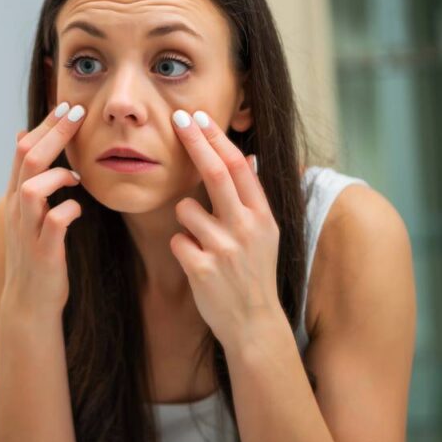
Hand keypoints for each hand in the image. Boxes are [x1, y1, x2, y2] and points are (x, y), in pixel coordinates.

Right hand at [2, 102, 85, 317]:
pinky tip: (80, 207)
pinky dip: (68, 209)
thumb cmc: (36, 253)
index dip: (46, 125)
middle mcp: (17, 209)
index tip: (69, 105)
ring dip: (57, 174)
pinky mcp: (43, 252)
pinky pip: (55, 222)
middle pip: (28, 158)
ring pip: (32, 188)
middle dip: (54, 132)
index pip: (23, 148)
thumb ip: (30, 177)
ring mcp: (28, 231)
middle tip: (78, 112)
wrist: (30, 302)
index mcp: (15, 196)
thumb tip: (26, 136)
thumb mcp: (29, 211)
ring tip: (77, 174)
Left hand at [168, 109, 287, 349]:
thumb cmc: (254, 274)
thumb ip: (253, 199)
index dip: (216, 138)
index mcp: (263, 216)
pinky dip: (180, 248)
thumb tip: (247, 156)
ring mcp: (225, 248)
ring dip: (185, 220)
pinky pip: (176, 240)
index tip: (199, 117)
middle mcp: (247, 228)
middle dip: (194, 141)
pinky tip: (198, 264)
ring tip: (203, 243)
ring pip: (185, 209)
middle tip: (176, 118)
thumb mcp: (265, 234)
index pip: (238, 166)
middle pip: (214, 172)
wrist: (253, 324)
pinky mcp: (203, 268)